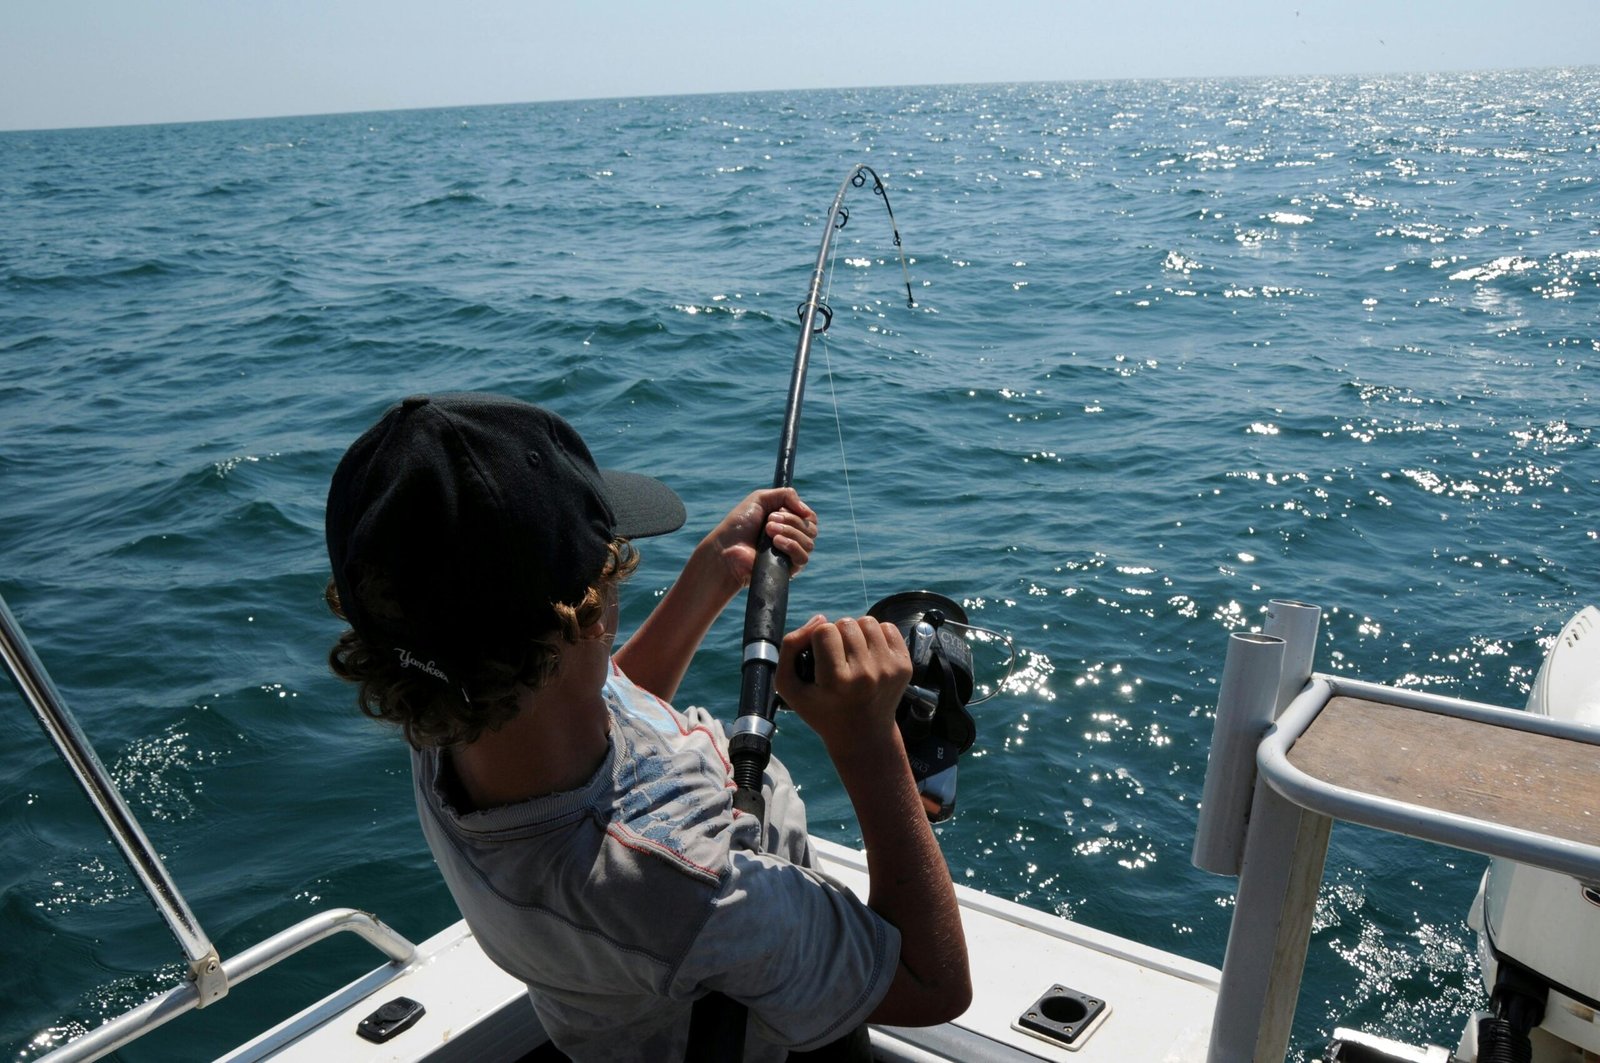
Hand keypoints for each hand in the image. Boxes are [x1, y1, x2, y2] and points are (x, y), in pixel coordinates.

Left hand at [704, 487, 817, 590]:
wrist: (726, 547)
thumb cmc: (740, 524)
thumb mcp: (760, 499)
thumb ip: (786, 495)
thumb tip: (806, 511)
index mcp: (789, 523)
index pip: (810, 518)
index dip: (800, 511)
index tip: (780, 509)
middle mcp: (793, 539)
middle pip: (811, 529)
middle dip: (791, 520)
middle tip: (769, 521)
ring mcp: (791, 555)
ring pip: (809, 543)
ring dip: (789, 532)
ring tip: (767, 531)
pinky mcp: (788, 570)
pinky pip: (803, 558)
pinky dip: (791, 546)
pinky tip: (776, 542)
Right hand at [776, 615, 910, 753]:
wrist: (862, 735)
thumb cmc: (821, 709)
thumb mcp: (790, 687)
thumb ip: (790, 647)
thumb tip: (820, 618)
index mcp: (836, 681)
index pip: (824, 631)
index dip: (817, 639)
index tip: (820, 658)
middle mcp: (865, 674)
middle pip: (846, 623)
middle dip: (837, 635)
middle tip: (837, 658)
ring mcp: (888, 669)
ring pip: (868, 622)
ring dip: (857, 633)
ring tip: (853, 654)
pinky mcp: (904, 666)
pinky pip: (888, 628)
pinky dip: (876, 636)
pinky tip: (870, 655)